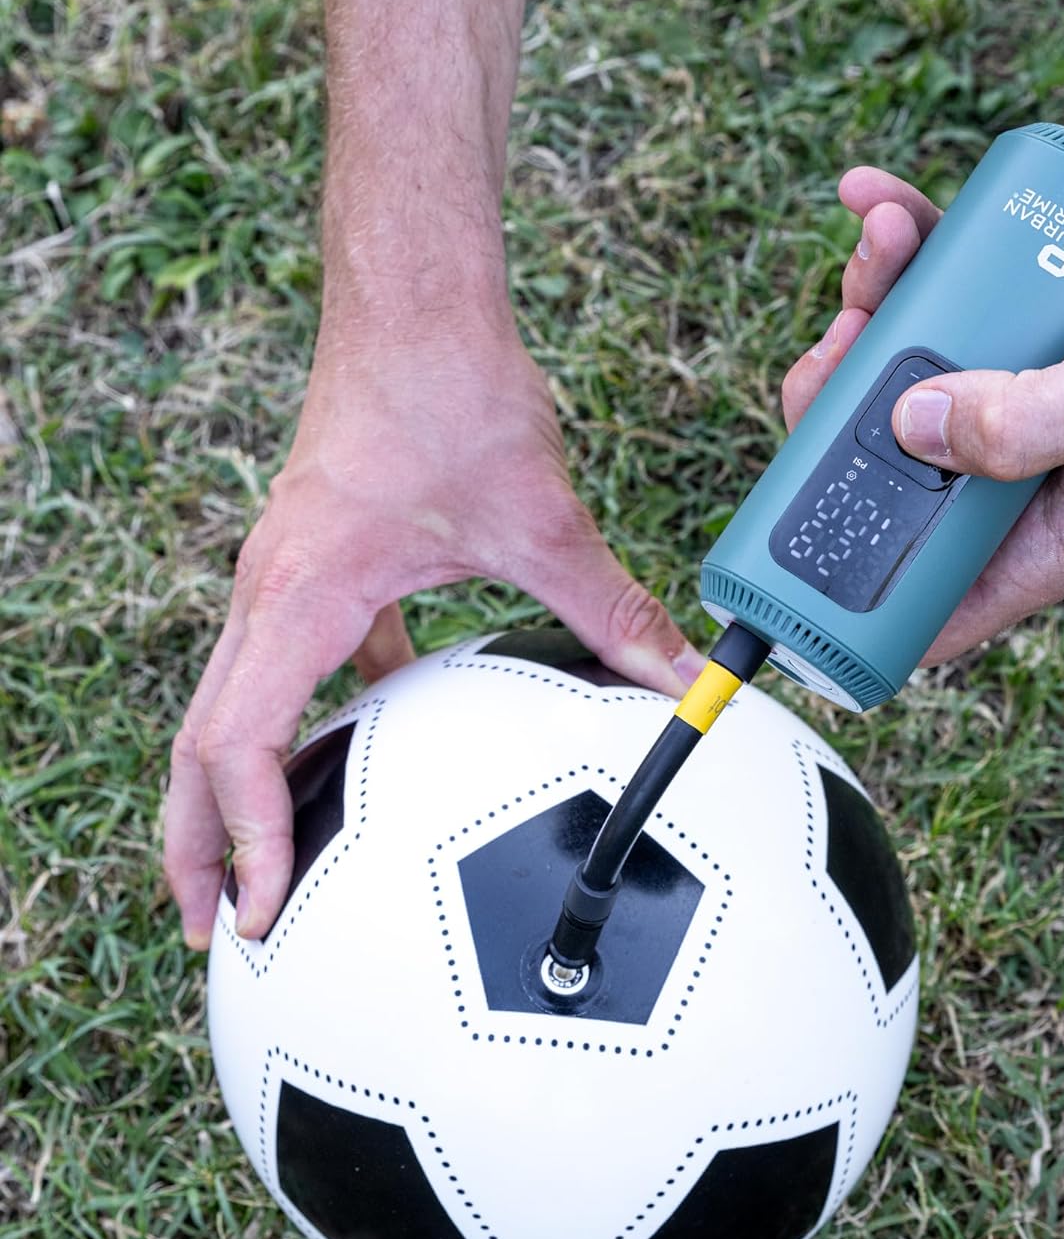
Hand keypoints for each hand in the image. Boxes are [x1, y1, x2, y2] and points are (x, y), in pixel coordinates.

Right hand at [165, 329, 701, 949]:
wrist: (415, 303)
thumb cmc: (451, 393)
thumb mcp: (541, 522)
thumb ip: (613, 613)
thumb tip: (691, 690)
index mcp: (298, 597)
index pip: (237, 744)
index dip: (244, 839)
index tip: (257, 913)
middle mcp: (271, 596)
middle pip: (201, 745)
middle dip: (196, 846)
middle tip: (216, 936)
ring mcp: (287, 582)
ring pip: (236, 707)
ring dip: (240, 792)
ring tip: (267, 872)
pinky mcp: (323, 567)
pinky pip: (302, 665)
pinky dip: (313, 725)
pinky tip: (373, 758)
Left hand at [781, 159, 1063, 663]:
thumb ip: (1023, 424)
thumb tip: (906, 426)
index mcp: (1041, 535)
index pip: (926, 596)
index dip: (848, 580)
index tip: (796, 531)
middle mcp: (1017, 477)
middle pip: (889, 471)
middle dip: (840, 410)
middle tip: (836, 347)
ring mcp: (1016, 399)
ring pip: (902, 373)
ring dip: (869, 307)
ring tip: (877, 242)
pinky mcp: (1020, 329)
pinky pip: (941, 297)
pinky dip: (906, 250)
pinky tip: (882, 201)